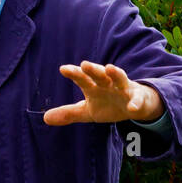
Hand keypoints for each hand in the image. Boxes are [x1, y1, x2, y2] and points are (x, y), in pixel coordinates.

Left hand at [43, 61, 164, 124]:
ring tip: (110, 68)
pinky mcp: (137, 97)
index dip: (74, 73)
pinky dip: (134, 102)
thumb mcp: (87, 111)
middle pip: (99, 74)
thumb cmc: (108, 104)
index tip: (63, 69)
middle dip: (93, 69)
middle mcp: (107, 83)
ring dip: (115, 73)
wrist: (135, 106)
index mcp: (93, 86)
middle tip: (84, 64)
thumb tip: (45, 118)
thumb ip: (68, 113)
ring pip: (120, 78)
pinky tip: (131, 108)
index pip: (82, 78)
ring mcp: (123, 89)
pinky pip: (136, 99)